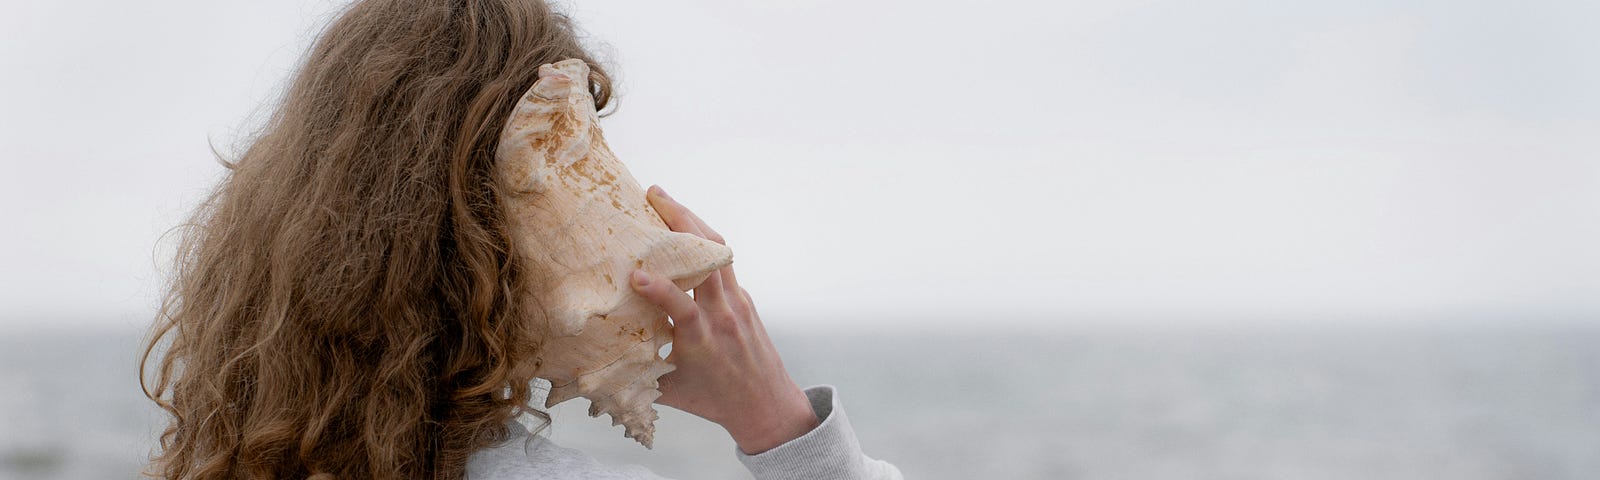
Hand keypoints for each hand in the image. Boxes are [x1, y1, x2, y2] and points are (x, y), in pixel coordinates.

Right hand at [628, 185, 818, 454]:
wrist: (768, 405)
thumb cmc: (716, 402)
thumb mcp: (671, 393)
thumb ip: (635, 375)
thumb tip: (591, 367)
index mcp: (703, 340)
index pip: (683, 309)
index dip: (660, 290)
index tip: (635, 275)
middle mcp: (723, 315)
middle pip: (708, 259)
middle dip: (681, 221)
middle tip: (653, 194)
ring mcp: (737, 303)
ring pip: (719, 251)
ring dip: (692, 220)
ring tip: (665, 200)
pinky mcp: (743, 298)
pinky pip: (723, 261)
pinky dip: (703, 241)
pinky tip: (683, 230)